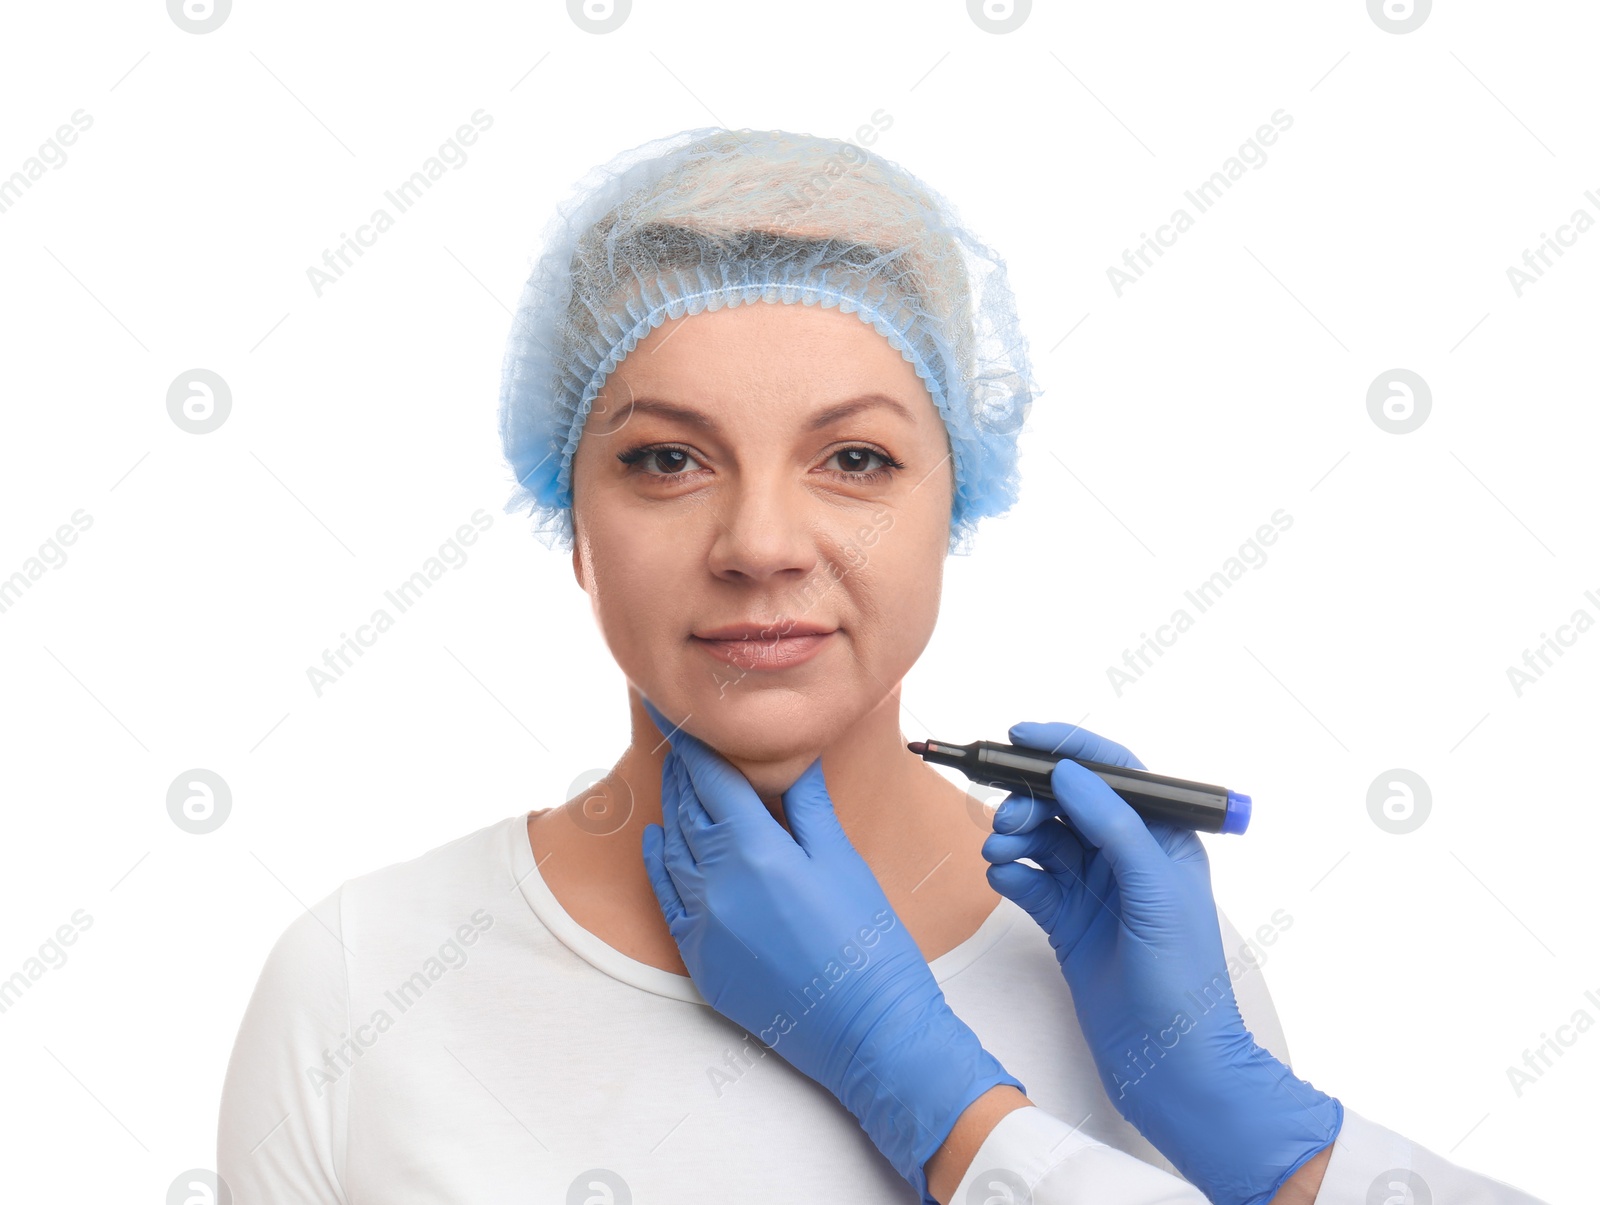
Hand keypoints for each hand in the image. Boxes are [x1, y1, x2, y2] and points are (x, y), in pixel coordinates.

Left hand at [637, 695, 1023, 1204]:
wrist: (867, 1032)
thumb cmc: (869, 944)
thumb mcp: (843, 862)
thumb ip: (809, 806)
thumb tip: (795, 759)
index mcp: (756, 852)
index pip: (710, 778)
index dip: (692, 740)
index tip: (679, 707)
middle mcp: (716, 885)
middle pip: (685, 810)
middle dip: (681, 770)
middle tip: (676, 733)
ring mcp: (702, 925)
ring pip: (670, 850)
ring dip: (670, 810)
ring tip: (674, 779)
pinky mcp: (699, 960)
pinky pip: (665, 897)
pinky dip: (658, 863)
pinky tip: (657, 840)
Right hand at [981, 719, 1341, 1204]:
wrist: (1171, 1065)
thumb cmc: (1184, 984)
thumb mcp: (1155, 892)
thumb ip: (1114, 827)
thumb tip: (1072, 772)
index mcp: (1161, 838)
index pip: (1111, 772)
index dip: (1067, 746)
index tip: (1020, 735)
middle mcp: (1126, 857)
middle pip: (1066, 803)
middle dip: (1029, 799)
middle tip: (1006, 818)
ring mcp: (1095, 890)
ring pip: (1043, 839)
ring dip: (1015, 836)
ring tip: (998, 851)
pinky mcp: (1068, 923)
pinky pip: (1031, 882)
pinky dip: (1012, 874)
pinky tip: (1004, 879)